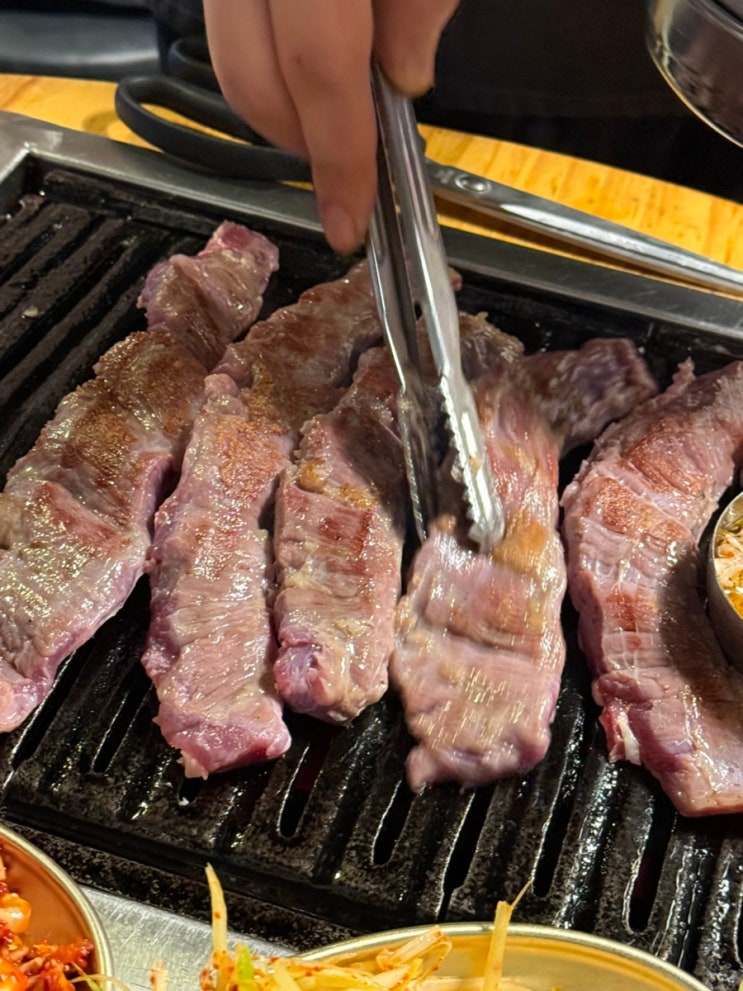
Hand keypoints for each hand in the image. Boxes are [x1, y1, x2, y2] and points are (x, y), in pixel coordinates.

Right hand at [203, 0, 458, 253]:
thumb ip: (418, 9)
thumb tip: (402, 79)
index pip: (319, 73)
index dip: (339, 158)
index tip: (350, 224)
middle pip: (251, 81)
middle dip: (301, 143)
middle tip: (352, 161)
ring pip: (230, 61)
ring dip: (285, 106)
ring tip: (341, 108)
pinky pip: (231, 30)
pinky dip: (272, 60)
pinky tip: (318, 57)